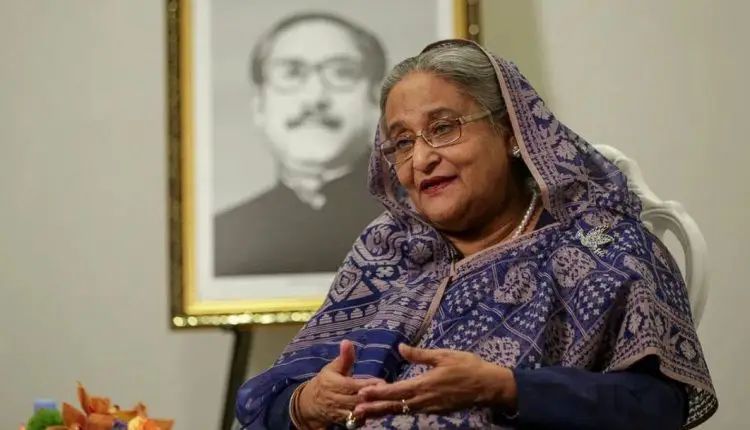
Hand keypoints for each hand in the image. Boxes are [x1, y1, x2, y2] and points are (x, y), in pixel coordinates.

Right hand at [297, 340, 384, 428]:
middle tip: (389, 393)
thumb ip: (344, 358)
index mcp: (332, 384)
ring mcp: (338, 413)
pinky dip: (368, 417)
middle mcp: (335, 399)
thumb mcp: (333, 368)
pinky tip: (380, 412)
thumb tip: (347, 341)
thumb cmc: (326, 382)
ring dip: (372, 409)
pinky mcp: (343, 423)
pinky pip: (357, 421)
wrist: (311, 404)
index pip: (352, 386)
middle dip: (372, 398)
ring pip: (358, 413)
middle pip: (356, 401)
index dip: (367, 385)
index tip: (383, 382)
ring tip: (387, 403)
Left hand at [354, 344, 516, 418]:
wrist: (489, 386)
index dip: (378, 393)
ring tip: (367, 412)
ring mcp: (430, 407)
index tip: (362, 393)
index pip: (397, 391)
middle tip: (355, 411)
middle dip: (375, 408)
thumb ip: (420, 355)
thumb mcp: (444, 355)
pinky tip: (391, 408)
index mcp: (425, 385)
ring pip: (403, 410)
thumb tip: (400, 347)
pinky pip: (413, 411)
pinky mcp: (436, 410)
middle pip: (395, 406)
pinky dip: (399, 410)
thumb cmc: (468, 367)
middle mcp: (425, 400)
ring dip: (384, 411)